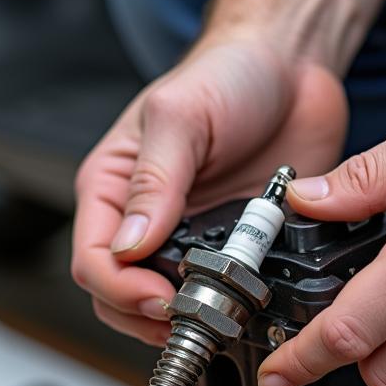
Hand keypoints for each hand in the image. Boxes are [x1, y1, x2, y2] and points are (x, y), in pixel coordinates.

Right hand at [71, 36, 347, 344]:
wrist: (292, 67)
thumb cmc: (226, 75)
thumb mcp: (180, 116)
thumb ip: (154, 182)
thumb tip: (129, 245)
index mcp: (113, 189)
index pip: (93, 262)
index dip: (120, 290)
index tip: (158, 296)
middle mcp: (146, 221)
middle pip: (121, 297)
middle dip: (148, 316)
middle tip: (188, 316)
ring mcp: (191, 240)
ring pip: (170, 305)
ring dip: (190, 318)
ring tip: (217, 313)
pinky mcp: (235, 250)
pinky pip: (226, 295)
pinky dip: (233, 307)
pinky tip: (247, 301)